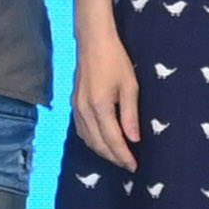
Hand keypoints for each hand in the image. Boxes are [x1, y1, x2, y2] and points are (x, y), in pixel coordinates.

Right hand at [70, 23, 139, 172]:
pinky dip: (91, 141)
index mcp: (100, 107)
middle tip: (128, 165)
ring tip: (117, 157)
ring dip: (102, 152)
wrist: (93, 42)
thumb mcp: (130, 86)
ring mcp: (76, 108)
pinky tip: (101, 142)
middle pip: (98, 144)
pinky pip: (81, 131)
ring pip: (88, 139)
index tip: (134, 166)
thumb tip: (134, 140)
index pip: (113, 140)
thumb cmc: (116, 61)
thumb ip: (130, 115)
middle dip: (113, 157)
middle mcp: (85, 111)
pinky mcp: (73, 104)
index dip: (123, 155)